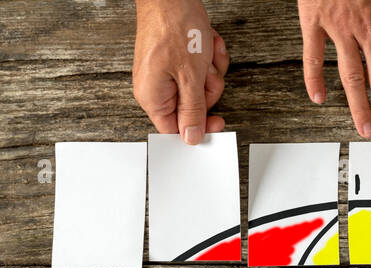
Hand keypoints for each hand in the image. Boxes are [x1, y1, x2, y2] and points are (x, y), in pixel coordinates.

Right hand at [133, 0, 228, 141]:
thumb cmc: (174, 27)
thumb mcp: (191, 77)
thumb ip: (193, 111)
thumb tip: (192, 137)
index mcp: (153, 98)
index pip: (176, 129)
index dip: (199, 127)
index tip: (218, 121)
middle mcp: (156, 87)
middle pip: (193, 107)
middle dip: (208, 87)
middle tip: (207, 72)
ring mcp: (166, 72)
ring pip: (200, 86)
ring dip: (211, 69)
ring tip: (205, 52)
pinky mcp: (176, 59)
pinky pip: (200, 68)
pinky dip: (208, 56)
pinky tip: (206, 43)